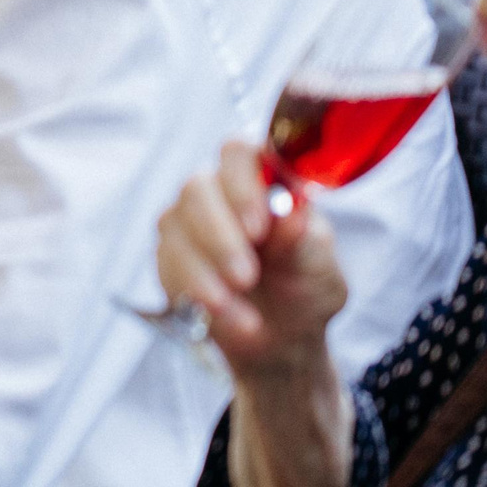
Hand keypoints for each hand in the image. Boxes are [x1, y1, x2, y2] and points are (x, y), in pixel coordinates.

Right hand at [156, 141, 347, 379]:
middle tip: (247, 277)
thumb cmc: (306, 286)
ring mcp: (187, 222)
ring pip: (175, 227)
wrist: (283, 334)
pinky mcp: (169, 256)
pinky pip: (168, 265)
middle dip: (219, 236)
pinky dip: (200, 295)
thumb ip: (303, 239)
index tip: (258, 227)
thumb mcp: (318, 266)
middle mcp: (218, 192)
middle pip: (197, 188)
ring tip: (247, 315)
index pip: (238, 152)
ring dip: (208, 274)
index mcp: (261, 179)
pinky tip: (233, 316)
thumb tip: (292, 215)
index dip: (241, 183)